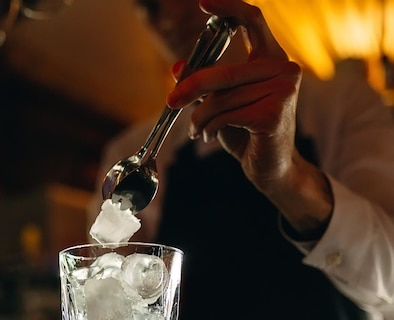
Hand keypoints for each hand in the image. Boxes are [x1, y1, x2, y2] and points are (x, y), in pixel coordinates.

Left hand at [167, 0, 332, 239]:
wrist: (270, 167)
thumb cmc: (245, 130)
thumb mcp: (221, 102)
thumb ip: (203, 82)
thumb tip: (177, 66)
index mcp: (271, 59)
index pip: (254, 20)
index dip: (229, 8)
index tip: (203, 2)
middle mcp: (284, 69)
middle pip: (223, 71)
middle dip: (191, 88)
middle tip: (170, 102)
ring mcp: (284, 91)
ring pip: (220, 98)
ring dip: (199, 118)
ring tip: (198, 130)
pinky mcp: (274, 113)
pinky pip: (226, 115)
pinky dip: (210, 128)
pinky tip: (212, 136)